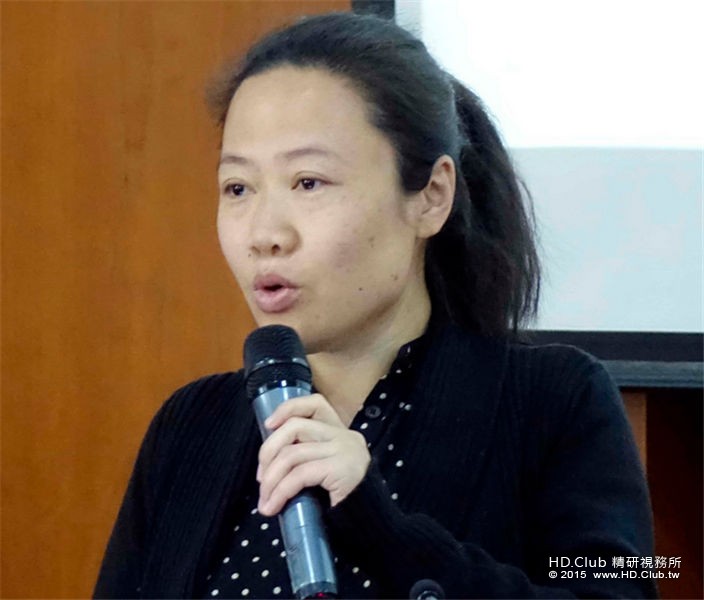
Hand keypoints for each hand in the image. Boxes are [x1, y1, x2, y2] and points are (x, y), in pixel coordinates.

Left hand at [256, 393, 370, 515]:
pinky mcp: (341, 468)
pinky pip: (300, 475)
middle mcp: (345, 436)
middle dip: (269, 451)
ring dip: (271, 480)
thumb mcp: (324, 472)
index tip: (268, 424)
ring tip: (265, 502)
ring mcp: (344, 450)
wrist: (368, 527)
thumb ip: (307, 458)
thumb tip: (269, 463)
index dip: (288, 408)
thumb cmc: (343, 502)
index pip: (315, 405)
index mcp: (341, 433)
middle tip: (261, 478)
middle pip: (295, 426)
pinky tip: (274, 506)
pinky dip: (281, 491)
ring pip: (292, 453)